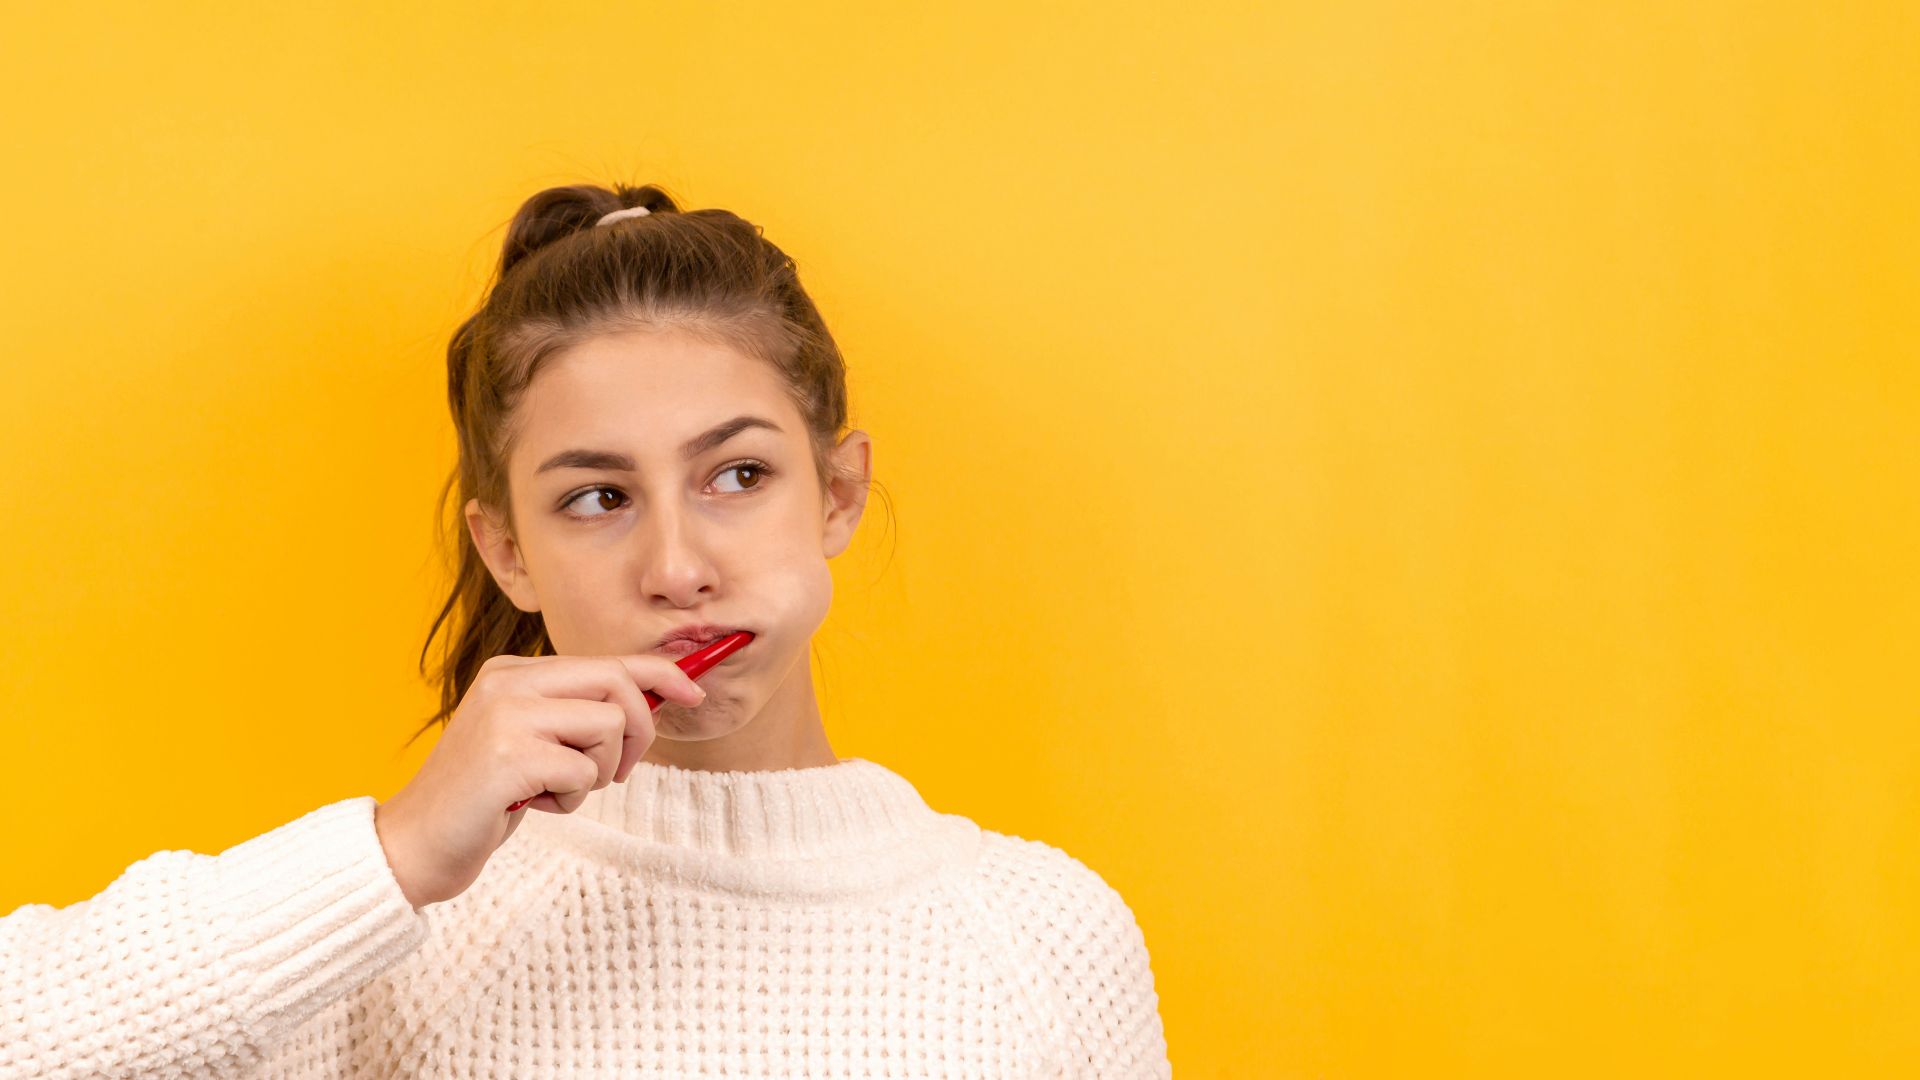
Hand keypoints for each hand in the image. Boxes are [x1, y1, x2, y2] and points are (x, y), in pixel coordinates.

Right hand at [372, 653, 706, 909]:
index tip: (694, 692)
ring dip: (596, 772)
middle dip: (637, 731)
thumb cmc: (484, 799)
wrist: (415, 845)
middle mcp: (508, 682)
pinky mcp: (509, 755)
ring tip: (553, 790)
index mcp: (513, 671)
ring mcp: (506, 715)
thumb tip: (654, 698)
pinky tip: (532, 806)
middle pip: (616, 683)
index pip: (605, 660)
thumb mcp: (533, 743)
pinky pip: (582, 770)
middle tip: (616, 772)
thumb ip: (577, 715)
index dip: (659, 673)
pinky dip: (570, 799)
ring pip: (607, 725)